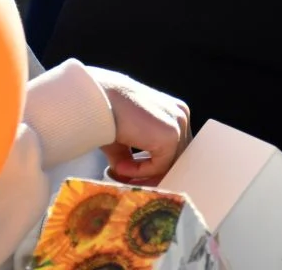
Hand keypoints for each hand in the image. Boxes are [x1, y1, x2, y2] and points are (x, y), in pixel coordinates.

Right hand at [86, 67, 190, 183]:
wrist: (100, 97)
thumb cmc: (107, 114)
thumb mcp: (123, 139)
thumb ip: (131, 158)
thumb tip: (128, 178)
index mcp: (173, 113)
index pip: (176, 149)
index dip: (158, 168)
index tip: (137, 179)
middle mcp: (181, 116)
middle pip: (177, 157)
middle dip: (155, 175)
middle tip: (131, 184)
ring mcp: (179, 124)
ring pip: (169, 164)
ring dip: (145, 175)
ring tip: (120, 174)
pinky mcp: (171, 135)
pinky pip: (160, 165)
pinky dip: (140, 171)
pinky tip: (121, 166)